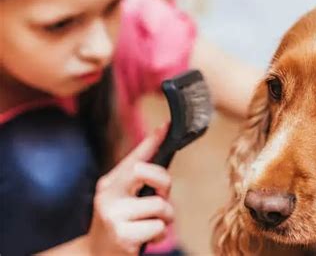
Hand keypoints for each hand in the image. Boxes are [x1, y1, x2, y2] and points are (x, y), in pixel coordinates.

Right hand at [86, 126, 173, 255]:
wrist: (96, 255)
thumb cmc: (118, 224)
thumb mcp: (123, 199)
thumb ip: (140, 180)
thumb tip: (162, 152)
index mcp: (110, 182)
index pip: (135, 157)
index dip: (152, 140)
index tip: (166, 125)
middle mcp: (108, 195)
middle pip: (145, 172)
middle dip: (164, 184)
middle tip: (161, 198)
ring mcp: (113, 215)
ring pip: (160, 206)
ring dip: (165, 219)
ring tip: (152, 225)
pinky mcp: (122, 236)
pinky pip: (159, 228)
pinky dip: (159, 235)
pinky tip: (145, 239)